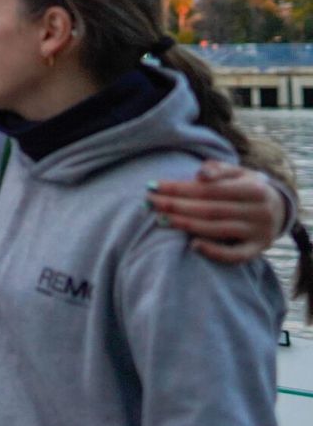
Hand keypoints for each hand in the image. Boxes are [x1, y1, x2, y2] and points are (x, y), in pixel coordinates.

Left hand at [147, 160, 287, 263]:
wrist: (277, 209)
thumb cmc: (246, 188)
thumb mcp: (237, 173)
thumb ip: (218, 170)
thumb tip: (200, 174)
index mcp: (254, 188)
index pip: (208, 189)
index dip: (179, 188)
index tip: (152, 186)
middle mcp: (259, 211)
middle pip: (209, 209)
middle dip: (175, 205)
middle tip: (148, 202)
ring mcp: (259, 232)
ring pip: (217, 230)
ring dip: (185, 225)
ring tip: (160, 219)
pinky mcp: (258, 250)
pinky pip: (235, 255)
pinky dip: (214, 252)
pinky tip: (192, 245)